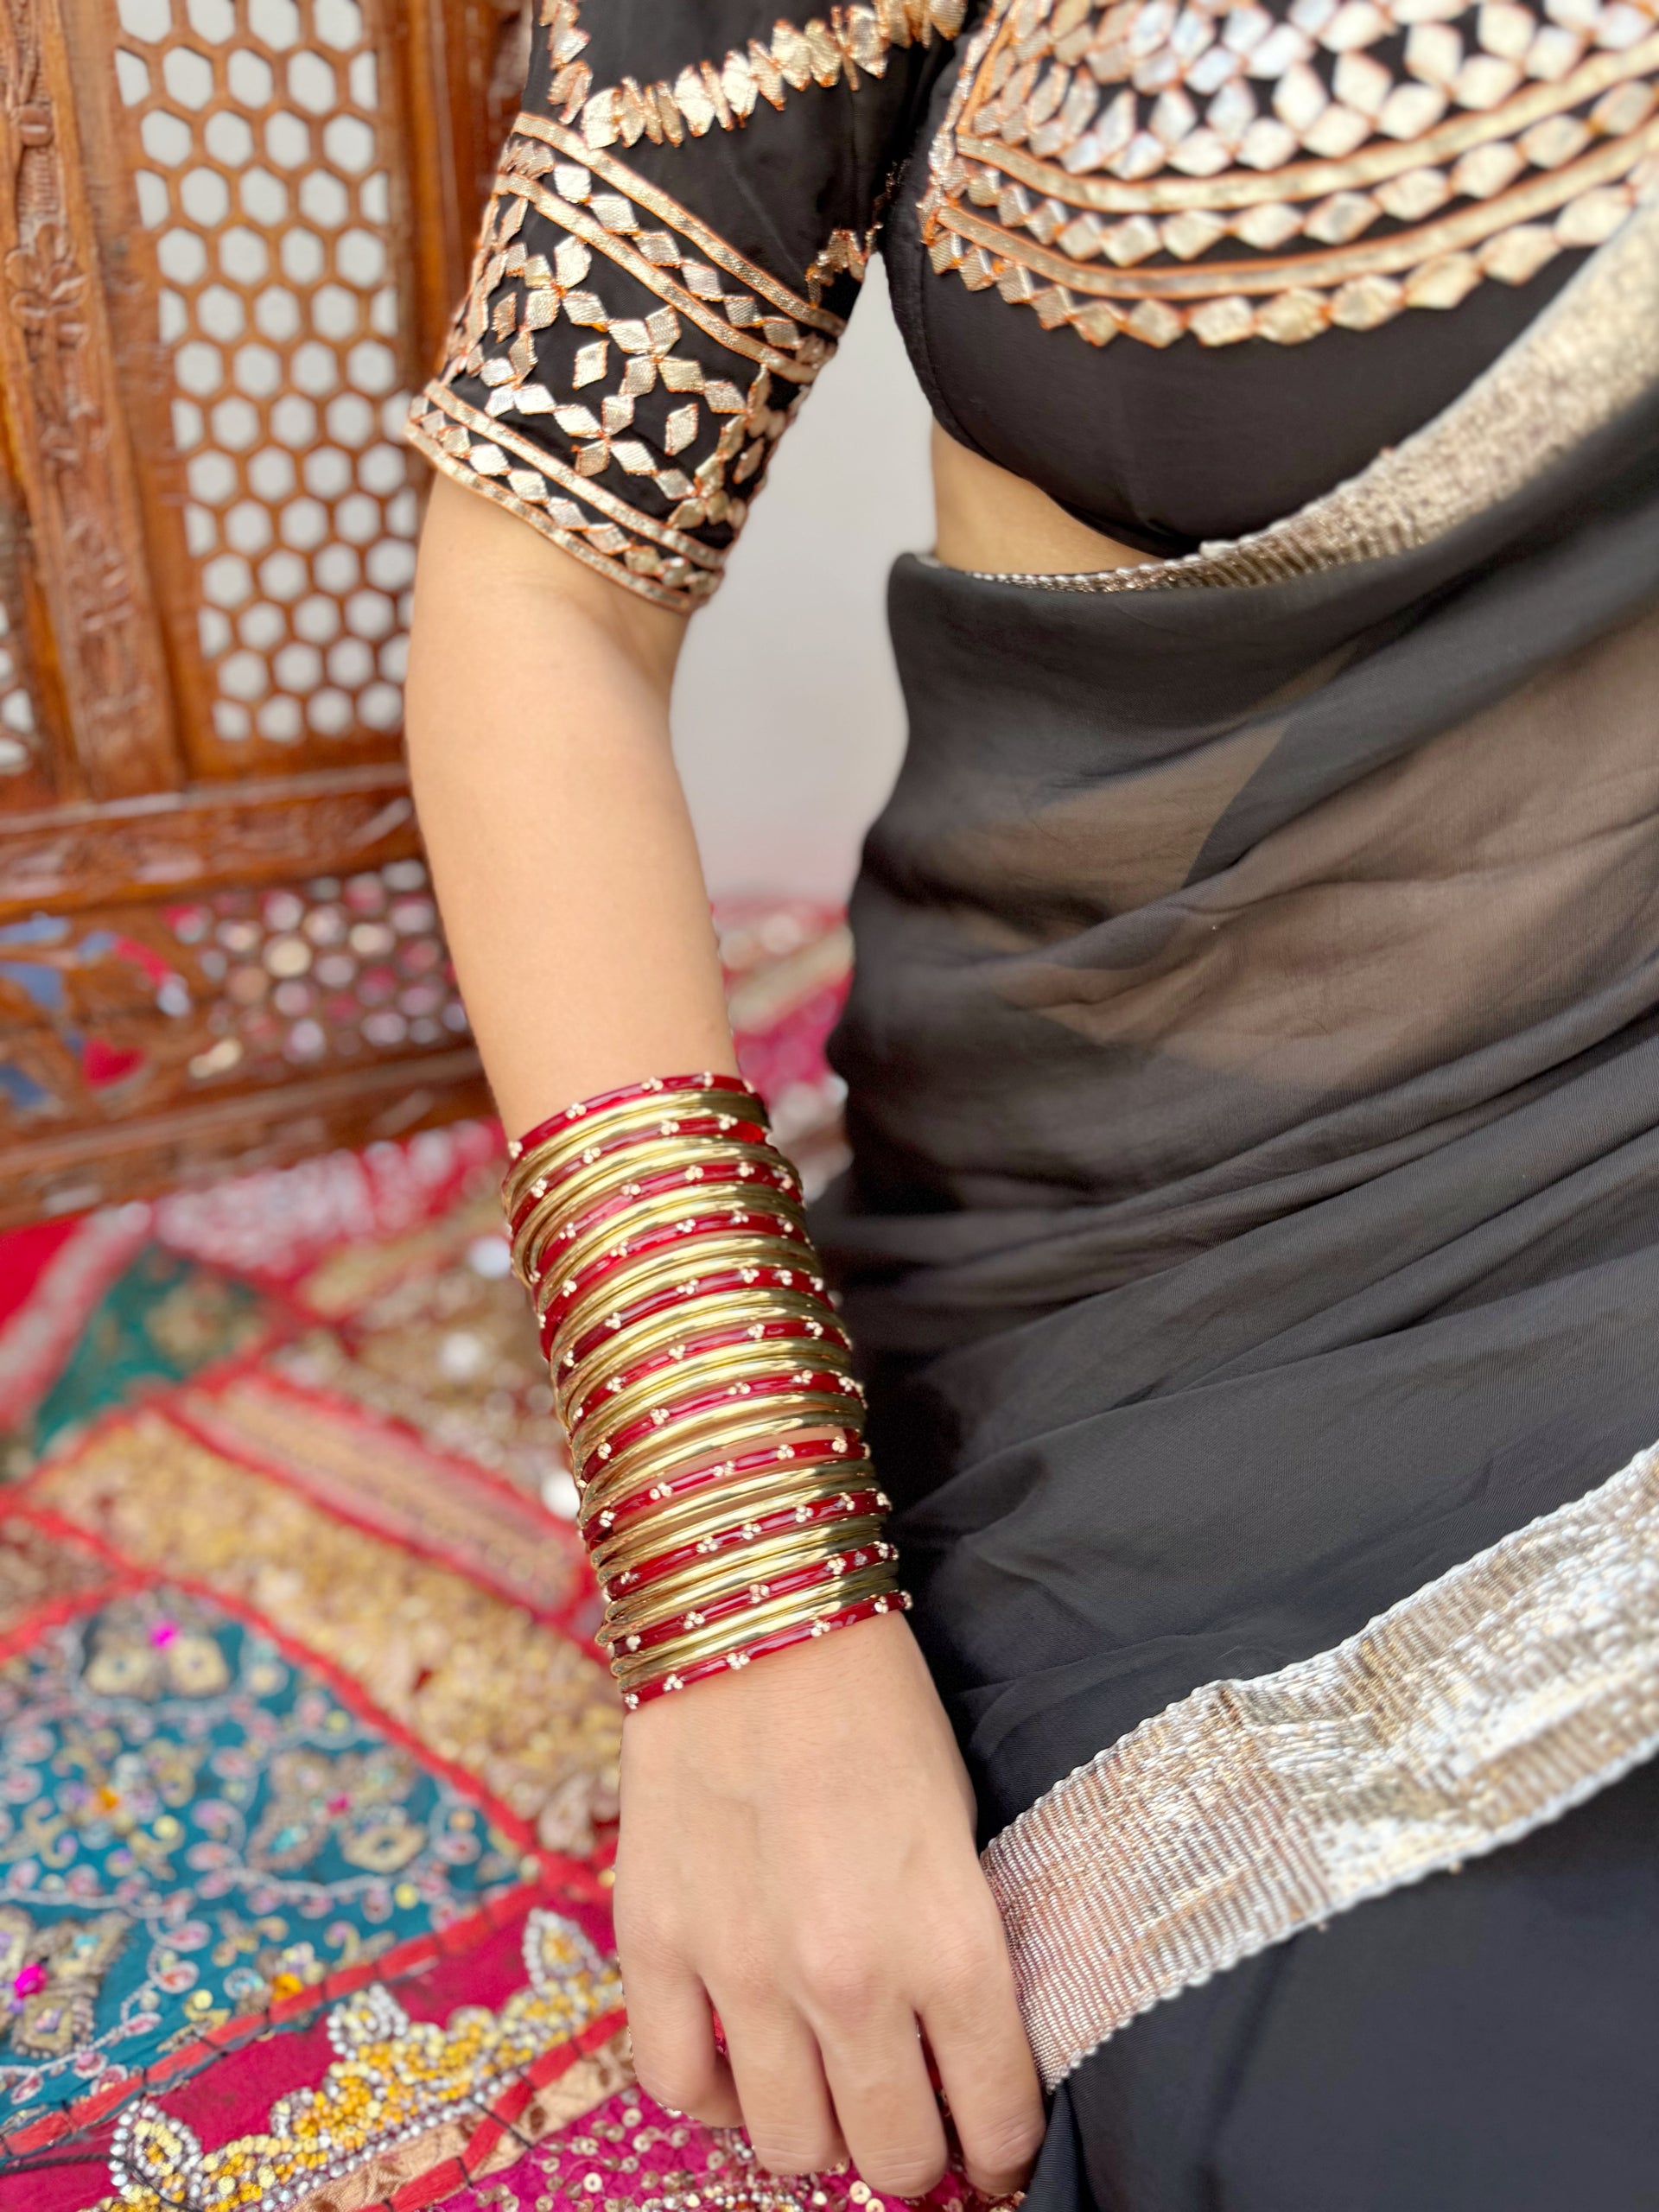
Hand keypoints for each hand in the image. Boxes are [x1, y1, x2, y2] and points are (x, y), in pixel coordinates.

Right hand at [614, 1612, 1044, 2197]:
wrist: (758, 1605)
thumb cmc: (880, 1703)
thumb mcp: (962, 1827)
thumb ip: (960, 1949)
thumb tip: (958, 2058)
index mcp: (949, 1942)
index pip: (995, 2119)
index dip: (1002, 2147)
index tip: (995, 2145)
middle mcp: (848, 1978)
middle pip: (891, 2158)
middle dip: (915, 2152)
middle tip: (912, 2117)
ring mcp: (740, 1968)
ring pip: (788, 2146)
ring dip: (819, 2132)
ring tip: (828, 2087)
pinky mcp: (653, 1941)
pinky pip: (678, 2085)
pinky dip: (716, 2096)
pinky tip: (742, 2064)